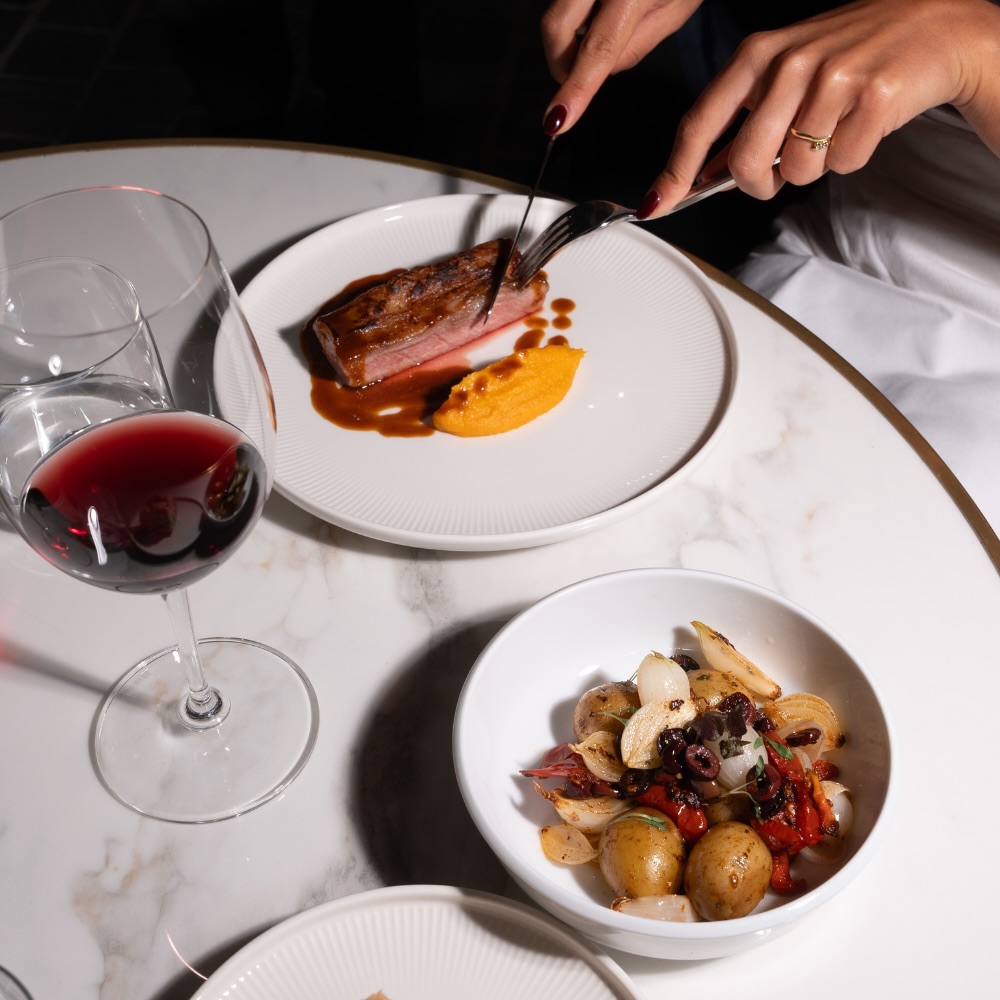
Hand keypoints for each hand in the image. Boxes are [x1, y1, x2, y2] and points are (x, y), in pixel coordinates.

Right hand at [540, 0, 702, 132]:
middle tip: (582, 74)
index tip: (557, 122)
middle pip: (555, 28)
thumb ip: (634, 48)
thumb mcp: (675, 12)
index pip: (597, 50)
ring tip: (605, 28)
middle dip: (562, 62)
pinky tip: (600, 11)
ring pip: (555, 15)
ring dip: (569, 38)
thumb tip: (596, 74)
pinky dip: (575, 17)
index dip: (575, 89)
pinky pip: (563, 2)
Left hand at [637, 0, 999, 218]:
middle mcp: (790, 61)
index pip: (700, 121)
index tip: (656, 203)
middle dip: (761, 182)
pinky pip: (842, 164)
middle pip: (746, 163)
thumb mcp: (787, 74)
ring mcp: (832, 76)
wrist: (936, 28)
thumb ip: (743, 119)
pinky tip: (864, 123)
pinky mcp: (874, 95)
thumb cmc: (854, 55)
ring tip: (835, 129)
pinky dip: (852, 157)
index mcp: (758, 54)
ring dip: (815, 167)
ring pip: (796, 170)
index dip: (675, 171)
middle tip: (782, 168)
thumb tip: (701, 172)